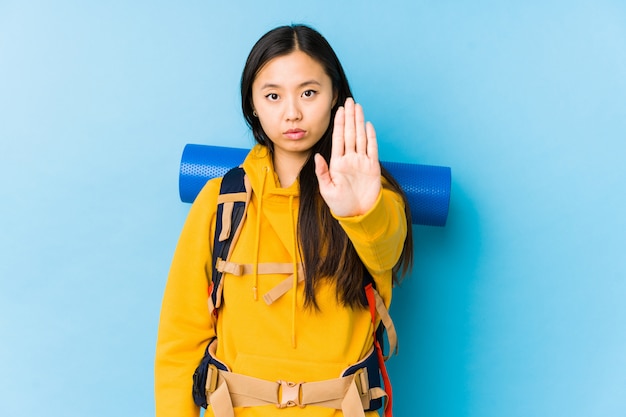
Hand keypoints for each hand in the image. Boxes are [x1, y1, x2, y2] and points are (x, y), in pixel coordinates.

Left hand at [315, 98, 380, 216]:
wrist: (358, 214)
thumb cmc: (340, 205)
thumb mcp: (326, 190)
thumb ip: (322, 172)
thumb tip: (317, 156)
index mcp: (337, 163)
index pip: (338, 139)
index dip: (339, 124)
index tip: (339, 110)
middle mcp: (350, 159)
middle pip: (350, 133)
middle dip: (350, 117)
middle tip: (350, 101)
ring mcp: (362, 162)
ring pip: (361, 137)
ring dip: (359, 122)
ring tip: (358, 107)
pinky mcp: (372, 167)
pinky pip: (372, 149)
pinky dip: (371, 137)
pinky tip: (368, 125)